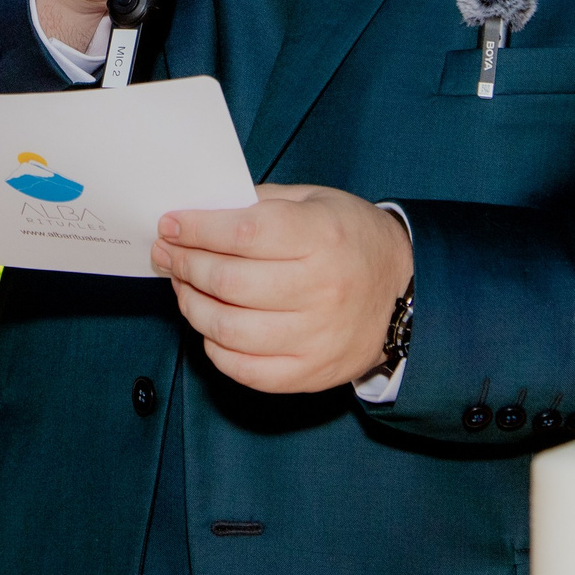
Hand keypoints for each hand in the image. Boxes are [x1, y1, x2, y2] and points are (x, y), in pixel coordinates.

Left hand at [150, 185, 413, 393]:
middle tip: (168, 255)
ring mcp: (316, 336)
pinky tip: (210, 325)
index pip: (242, 233)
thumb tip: (198, 213)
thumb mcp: (315, 201)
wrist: (406, 294)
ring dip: (192, 306)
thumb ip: (260, 203)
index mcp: (323, 236)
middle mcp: (321, 288)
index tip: (171, 226)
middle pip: (228, 281)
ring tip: (184, 288)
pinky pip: (245, 369)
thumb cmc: (351, 240)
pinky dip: (215, 348)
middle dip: (185, 265)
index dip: (196, 230)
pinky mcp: (311, 373)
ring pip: (228, 328)